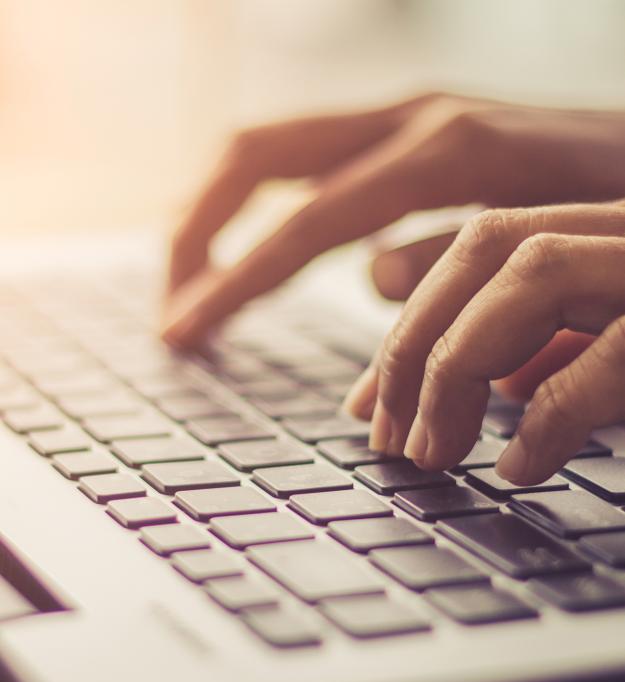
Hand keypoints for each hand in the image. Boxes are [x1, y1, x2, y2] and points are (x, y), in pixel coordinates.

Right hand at [161, 93, 624, 345]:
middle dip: (196, 233)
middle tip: (173, 308)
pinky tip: (260, 253)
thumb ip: (459, 261)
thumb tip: (372, 279)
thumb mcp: (558, 247)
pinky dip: (266, 207)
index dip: (233, 282)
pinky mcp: (411, 129)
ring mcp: (407, 114)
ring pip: (271, 147)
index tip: (181, 333)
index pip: (302, 223)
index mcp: (444, 150)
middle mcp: (411, 116)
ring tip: (194, 284)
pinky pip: (310, 160)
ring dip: (218, 214)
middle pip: (256, 157)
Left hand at [344, 200, 624, 484]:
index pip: (481, 245)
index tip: (366, 404)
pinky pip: (614, 351)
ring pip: (534, 269)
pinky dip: (552, 414)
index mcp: (610, 227)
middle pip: (487, 242)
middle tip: (384, 437)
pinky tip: (519, 468)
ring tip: (433, 452)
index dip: (410, 323)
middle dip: (412, 342)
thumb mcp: (623, 341)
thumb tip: (497, 376)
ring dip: (458, 367)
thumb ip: (557, 340)